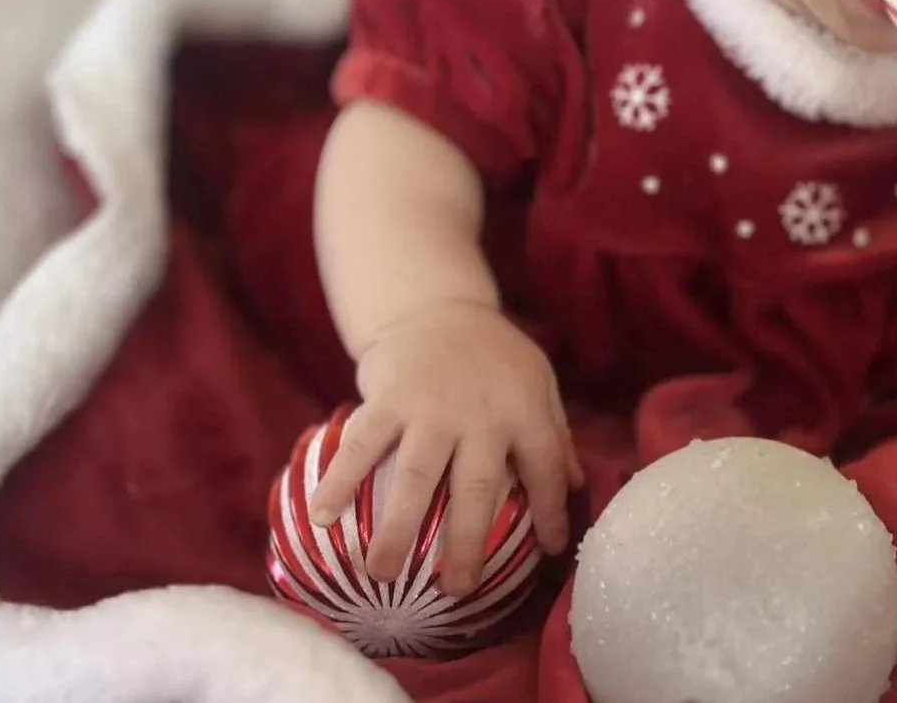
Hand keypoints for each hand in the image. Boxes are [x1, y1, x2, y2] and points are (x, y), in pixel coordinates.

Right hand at [308, 300, 582, 594]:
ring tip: (380, 573)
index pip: (545, 468)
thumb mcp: (538, 383)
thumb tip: (574, 488)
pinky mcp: (388, 398)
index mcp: (524, 411)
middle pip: (477, 489)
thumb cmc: (493, 356)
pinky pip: (362, 444)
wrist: (437, 306)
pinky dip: (339, 479)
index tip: (548, 551)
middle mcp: (480, 415)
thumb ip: (554, 434)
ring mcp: (430, 407)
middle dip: (466, 544)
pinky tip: (322, 517)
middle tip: (456, 590)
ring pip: (415, 475)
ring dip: (397, 527)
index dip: (551, 511)